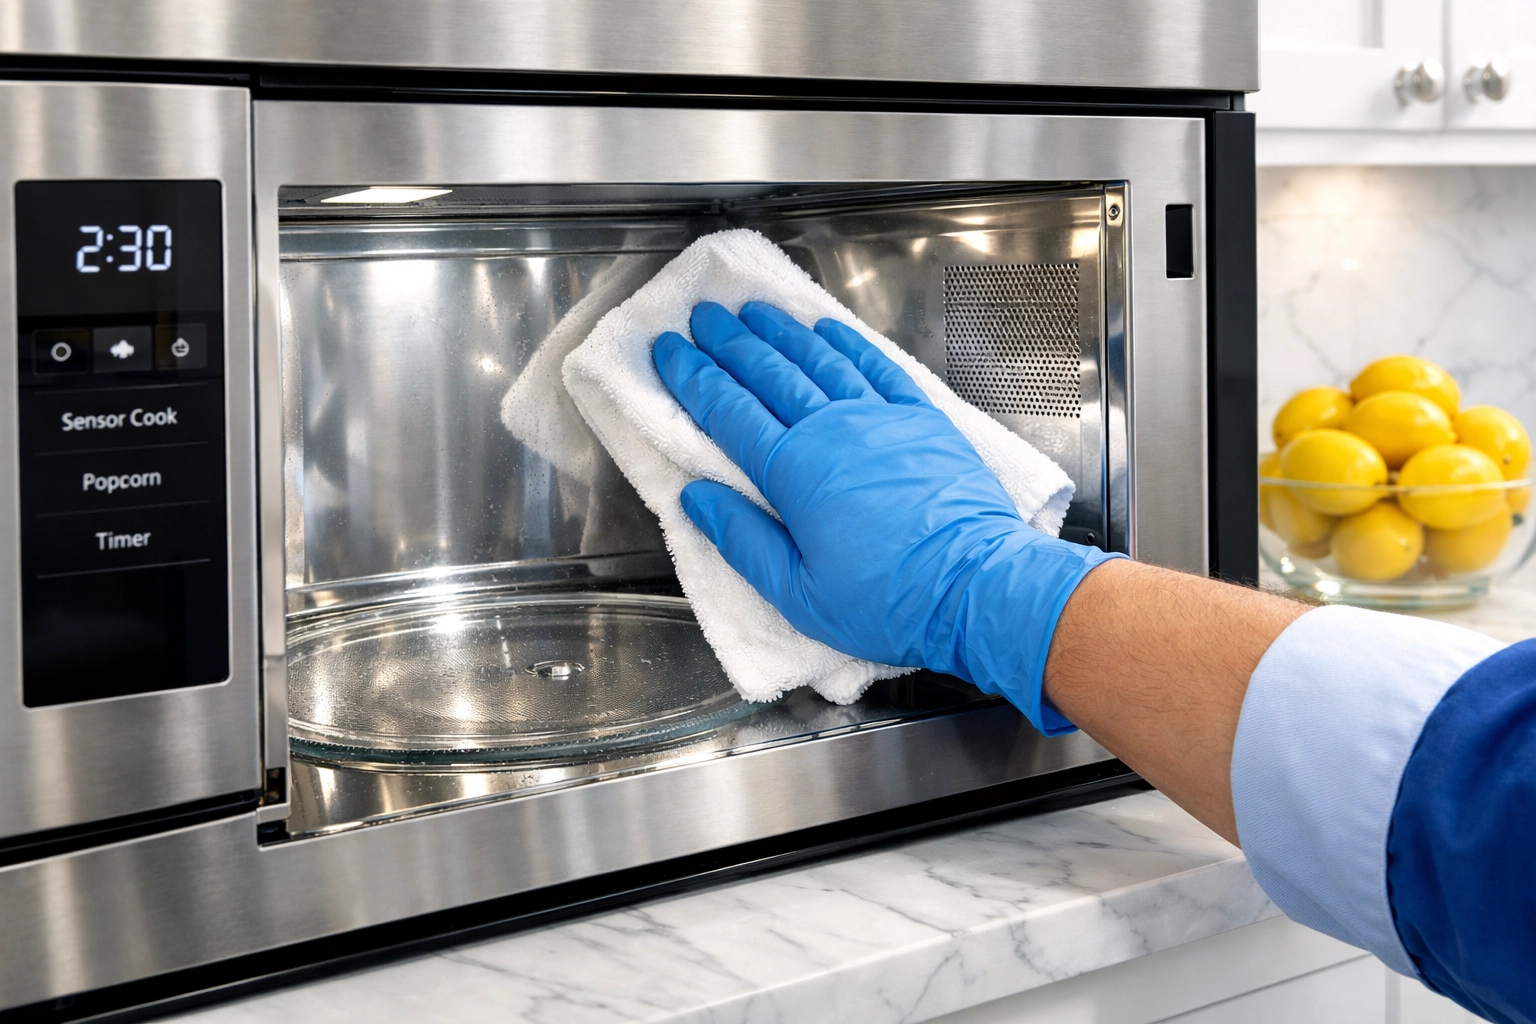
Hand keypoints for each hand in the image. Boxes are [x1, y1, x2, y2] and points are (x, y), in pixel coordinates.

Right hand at [653, 301, 1120, 733]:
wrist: (977, 587)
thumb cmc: (889, 601)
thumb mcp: (797, 593)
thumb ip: (741, 540)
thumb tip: (694, 498)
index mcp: (793, 473)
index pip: (728, 411)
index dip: (693, 377)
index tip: (669, 350)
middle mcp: (832, 431)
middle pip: (769, 373)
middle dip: (729, 342)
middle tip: (703, 317)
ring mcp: (879, 418)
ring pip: (818, 360)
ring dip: (781, 333)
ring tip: (754, 312)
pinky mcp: (921, 420)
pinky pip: (875, 367)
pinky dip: (846, 343)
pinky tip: (827, 329)